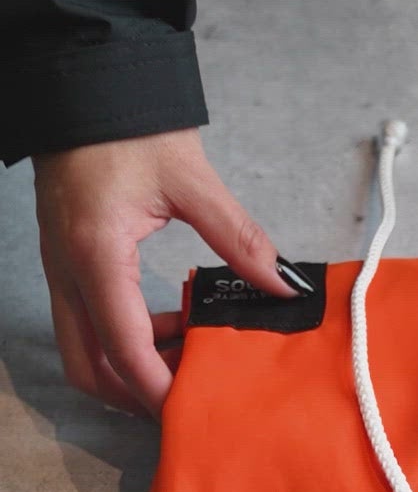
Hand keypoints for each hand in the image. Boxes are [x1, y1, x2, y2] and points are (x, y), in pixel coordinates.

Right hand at [33, 128, 297, 416]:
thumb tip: (283, 283)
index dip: (159, 388)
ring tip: (185, 357)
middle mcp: (67, 271)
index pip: (123, 349)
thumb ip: (239, 239)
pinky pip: (85, 322)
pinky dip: (121, 339)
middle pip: (89, 367)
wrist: (82, 84)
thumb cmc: (128, 124)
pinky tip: (168, 324)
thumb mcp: (192, 181)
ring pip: (82, 350)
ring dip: (129, 368)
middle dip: (135, 394)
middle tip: (189, 394)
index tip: (195, 408)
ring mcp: (60, 269)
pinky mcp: (65, 261)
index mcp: (96, 255)